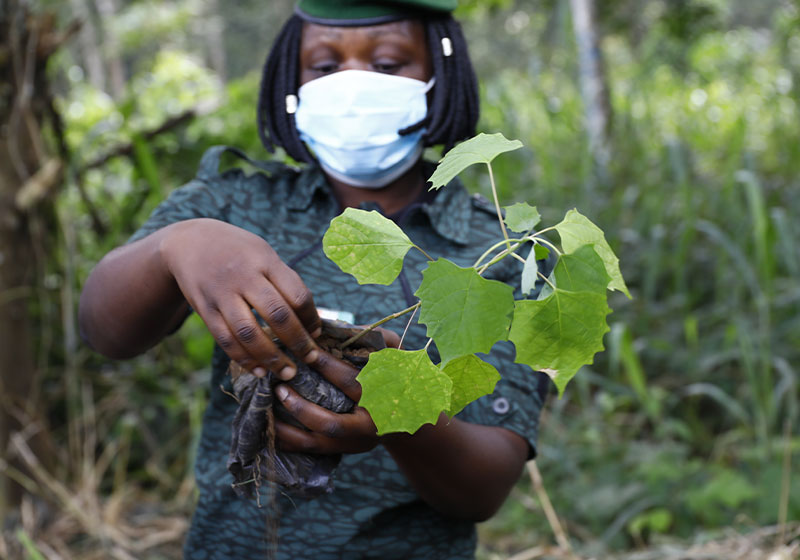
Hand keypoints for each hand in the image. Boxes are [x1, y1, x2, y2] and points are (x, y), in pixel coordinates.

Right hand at [160, 218, 320, 378]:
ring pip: (249, 333)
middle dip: (298, 342)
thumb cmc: (239, 252)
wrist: (189, 242)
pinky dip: (244, 359)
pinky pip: (226, 340)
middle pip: (277, 315)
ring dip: (271, 357)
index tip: (318, 334)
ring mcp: (221, 294)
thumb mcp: (263, 253)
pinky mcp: (205, 310)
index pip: (296, 294)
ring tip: (288, 372)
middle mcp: (243, 276)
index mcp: (265, 261)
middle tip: (312, 359)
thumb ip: (285, 282)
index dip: (311, 318)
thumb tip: (311, 319)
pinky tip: (260, 370)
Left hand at [272, 327, 399, 453]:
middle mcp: (369, 426)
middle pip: (331, 421)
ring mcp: (355, 442)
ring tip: (269, 408)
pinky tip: (271, 427)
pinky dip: (290, 441)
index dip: (326, 366)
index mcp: (383, 399)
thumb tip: (336, 326)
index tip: (305, 352)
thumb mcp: (394, 354)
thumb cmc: (397, 376)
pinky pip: (313, 450)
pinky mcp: (344, 450)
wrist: (408, 416)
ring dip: (290, 428)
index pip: (350, 383)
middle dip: (301, 406)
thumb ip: (374, 338)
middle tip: (279, 386)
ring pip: (318, 442)